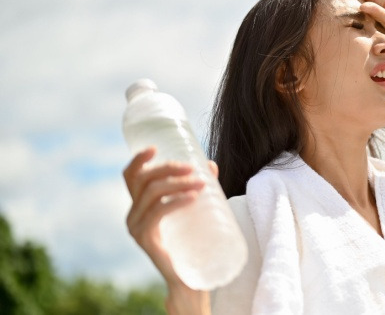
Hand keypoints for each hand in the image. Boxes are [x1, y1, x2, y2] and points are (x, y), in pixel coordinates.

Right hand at [122, 147, 216, 312]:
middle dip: (168, 168)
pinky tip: (193, 197)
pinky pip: (158, 213)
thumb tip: (210, 165)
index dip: (139, 160)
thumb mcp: (192, 210)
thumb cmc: (191, 242)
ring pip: (152, 193)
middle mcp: (133, 214)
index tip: (156, 148)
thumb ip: (198, 188)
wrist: (188, 278)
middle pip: (144, 180)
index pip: (131, 177)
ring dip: (177, 183)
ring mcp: (136, 227)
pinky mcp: (145, 239)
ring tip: (201, 183)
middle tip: (193, 168)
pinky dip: (176, 201)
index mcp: (139, 206)